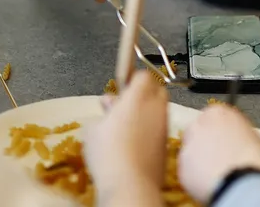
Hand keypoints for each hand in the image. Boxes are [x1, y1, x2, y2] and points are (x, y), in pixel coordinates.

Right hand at [85, 71, 167, 205]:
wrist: (131, 184)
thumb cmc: (108, 152)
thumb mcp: (92, 128)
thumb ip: (103, 111)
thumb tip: (109, 104)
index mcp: (138, 96)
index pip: (143, 74)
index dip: (133, 79)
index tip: (121, 88)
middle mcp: (156, 107)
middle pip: (157, 89)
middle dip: (143, 92)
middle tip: (125, 104)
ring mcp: (165, 125)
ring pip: (159, 109)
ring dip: (146, 112)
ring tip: (125, 126)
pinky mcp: (167, 143)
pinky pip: (160, 128)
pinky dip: (150, 129)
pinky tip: (134, 143)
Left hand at [178, 104, 259, 203]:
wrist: (246, 183)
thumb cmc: (256, 161)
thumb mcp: (254, 138)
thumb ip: (239, 135)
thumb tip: (239, 144)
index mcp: (220, 112)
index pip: (215, 118)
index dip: (221, 133)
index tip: (226, 142)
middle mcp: (200, 124)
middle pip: (200, 132)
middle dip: (208, 145)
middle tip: (221, 159)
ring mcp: (188, 145)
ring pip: (192, 152)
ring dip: (201, 161)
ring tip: (217, 173)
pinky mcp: (182, 166)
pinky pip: (188, 171)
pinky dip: (197, 177)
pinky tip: (211, 182)